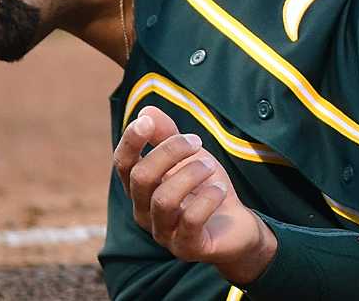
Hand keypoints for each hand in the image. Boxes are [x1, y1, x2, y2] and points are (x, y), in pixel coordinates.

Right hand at [114, 108, 276, 285]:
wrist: (235, 226)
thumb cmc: (205, 188)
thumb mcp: (189, 156)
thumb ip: (167, 136)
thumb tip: (145, 111)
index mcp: (141, 189)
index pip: (123, 165)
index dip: (130, 142)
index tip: (146, 123)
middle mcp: (144, 212)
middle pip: (141, 177)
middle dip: (171, 152)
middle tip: (198, 142)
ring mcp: (163, 232)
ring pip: (164, 199)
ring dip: (191, 174)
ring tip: (211, 167)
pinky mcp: (186, 247)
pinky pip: (191, 221)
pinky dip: (207, 198)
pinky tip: (219, 190)